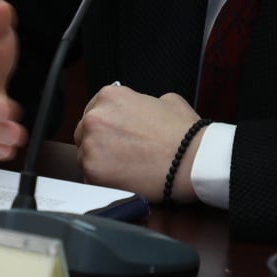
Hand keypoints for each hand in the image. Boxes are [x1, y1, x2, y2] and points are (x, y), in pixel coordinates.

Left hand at [72, 86, 201, 201]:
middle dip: (99, 142)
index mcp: (110, 96)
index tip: (114, 134)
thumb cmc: (183, 134)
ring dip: (100, 161)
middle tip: (120, 152)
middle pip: (84, 132)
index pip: (94, 110)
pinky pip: (89, 177)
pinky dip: (104, 181)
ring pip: (84, 156)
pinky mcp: (93, 172)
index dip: (106, 125)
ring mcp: (91, 146)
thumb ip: (144, 101)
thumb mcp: (166, 100)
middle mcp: (95, 118)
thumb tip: (140, 109)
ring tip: (126, 167)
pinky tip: (124, 178)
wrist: (192, 161)